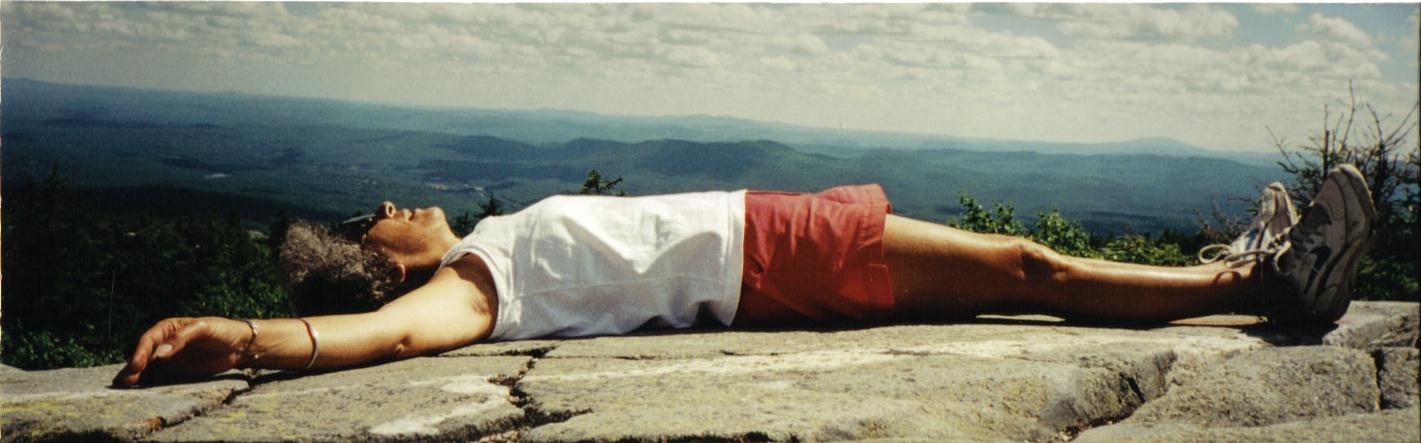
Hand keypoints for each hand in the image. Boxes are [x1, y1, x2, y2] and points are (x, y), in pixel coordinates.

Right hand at [112, 317, 251, 386]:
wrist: (240, 346)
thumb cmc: (222, 331)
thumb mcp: (204, 329)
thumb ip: (182, 338)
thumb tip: (160, 353)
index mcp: (168, 328)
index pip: (149, 340)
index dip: (140, 352)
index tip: (135, 365)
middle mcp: (164, 343)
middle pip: (144, 355)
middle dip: (132, 368)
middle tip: (122, 382)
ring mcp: (169, 358)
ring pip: (147, 368)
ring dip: (135, 377)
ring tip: (123, 388)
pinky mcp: (176, 371)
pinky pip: (159, 377)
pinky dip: (148, 383)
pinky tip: (138, 391)